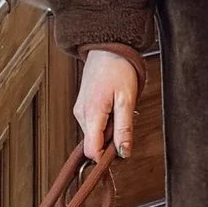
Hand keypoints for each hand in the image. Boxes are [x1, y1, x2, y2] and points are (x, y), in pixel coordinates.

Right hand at [73, 48, 139, 163]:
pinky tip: (114, 106)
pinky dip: (106, 121)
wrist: (108, 49)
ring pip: (95, 133)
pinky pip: (94, 123)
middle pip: (95, 142)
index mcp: (91, 114)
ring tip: (120, 109)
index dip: (105, 157)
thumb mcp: (127, 100)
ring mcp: (80, 110)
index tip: (119, 155)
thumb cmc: (118, 69)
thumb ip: (124, 129)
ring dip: (110, 129)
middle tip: (126, 121)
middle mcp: (81, 114)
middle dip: (111, 140)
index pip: (92, 150)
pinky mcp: (83, 106)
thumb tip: (123, 152)